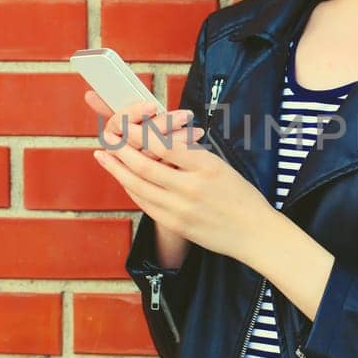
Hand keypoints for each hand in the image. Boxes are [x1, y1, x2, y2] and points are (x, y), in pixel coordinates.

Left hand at [83, 90, 275, 264]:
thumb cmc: (240, 196)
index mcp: (206, 166)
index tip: (125, 123)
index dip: (139, 133)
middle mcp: (191, 188)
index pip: (164, 145)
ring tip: (103, 156)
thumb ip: (190, 155)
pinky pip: (145, 204)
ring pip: (138, 186)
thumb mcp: (221, 166)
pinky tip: (123, 178)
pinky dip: (130, 188)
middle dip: (119, 150)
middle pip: (144, 166)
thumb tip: (160, 142)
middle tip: (106, 137)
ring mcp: (180, 209)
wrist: (254, 233)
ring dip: (117, 169)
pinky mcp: (175, 225)